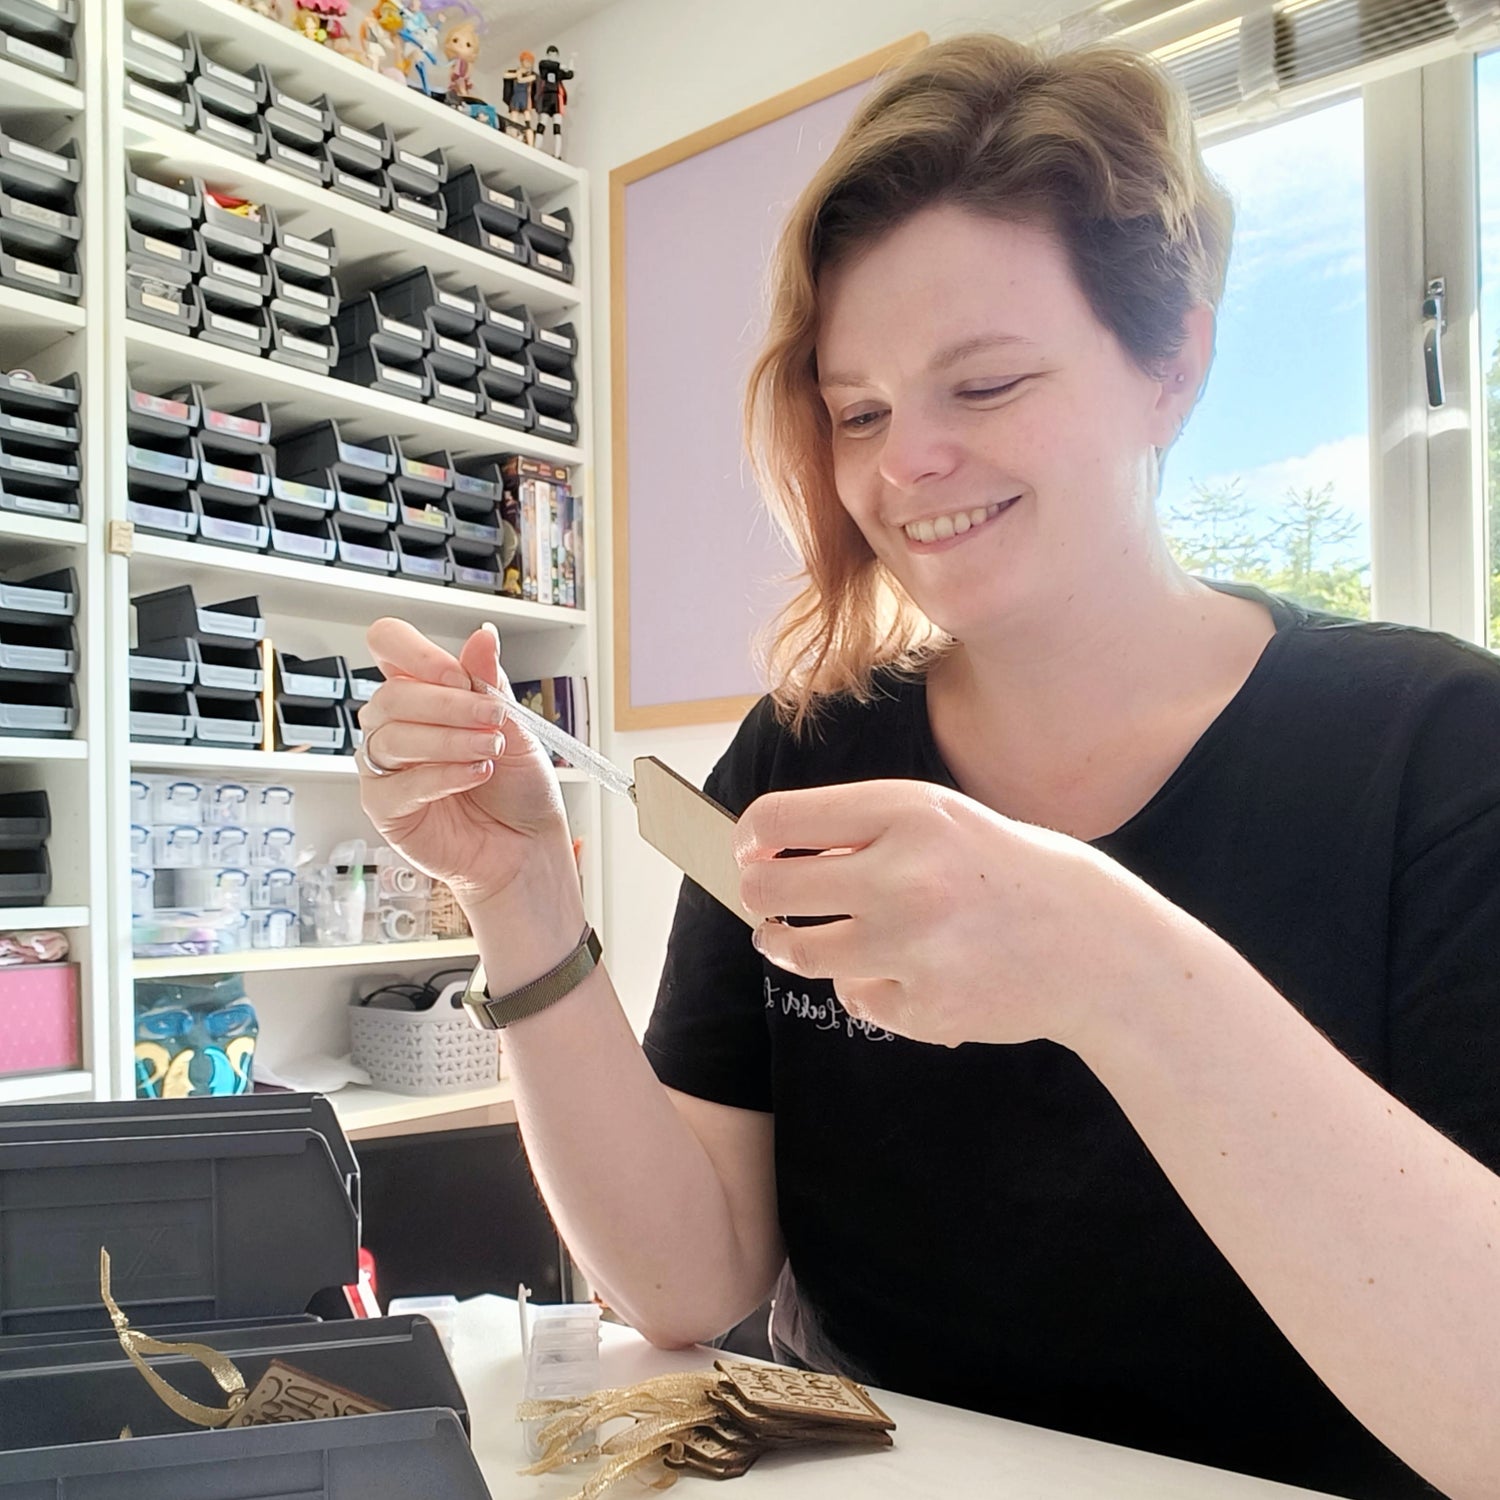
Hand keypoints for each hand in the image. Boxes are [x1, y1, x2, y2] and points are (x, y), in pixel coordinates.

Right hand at [358, 618, 581, 919]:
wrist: (528, 846)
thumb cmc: (518, 788)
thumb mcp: (514, 726)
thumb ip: (488, 683)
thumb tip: (483, 636)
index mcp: (422, 692)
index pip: (389, 645)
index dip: (416, 653)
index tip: (459, 674)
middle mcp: (395, 725)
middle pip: (391, 694)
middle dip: (449, 704)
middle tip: (494, 719)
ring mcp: (385, 767)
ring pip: (393, 736)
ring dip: (450, 740)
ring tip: (491, 751)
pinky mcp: (385, 808)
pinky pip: (398, 783)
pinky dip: (441, 775)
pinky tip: (476, 775)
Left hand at [734, 780, 1174, 1050]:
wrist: (1095, 946)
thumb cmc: (1005, 871)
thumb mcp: (940, 820)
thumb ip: (858, 829)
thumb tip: (764, 851)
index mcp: (907, 812)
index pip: (778, 819)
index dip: (748, 837)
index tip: (749, 850)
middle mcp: (904, 875)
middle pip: (769, 887)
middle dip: (756, 893)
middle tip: (763, 901)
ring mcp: (913, 946)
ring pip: (797, 952)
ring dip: (787, 945)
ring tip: (793, 940)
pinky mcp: (924, 1007)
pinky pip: (855, 998)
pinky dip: (870, 988)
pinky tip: (910, 972)